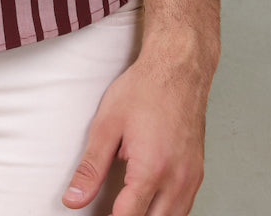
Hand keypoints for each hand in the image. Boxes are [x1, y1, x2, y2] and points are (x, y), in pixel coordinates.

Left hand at [62, 39, 211, 215]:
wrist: (178, 68)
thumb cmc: (144, 89)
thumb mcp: (107, 125)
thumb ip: (90, 168)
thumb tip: (73, 199)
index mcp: (151, 169)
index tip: (96, 214)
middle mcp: (177, 180)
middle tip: (110, 209)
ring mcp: (191, 179)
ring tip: (127, 204)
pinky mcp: (197, 174)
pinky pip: (183, 208)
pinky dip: (165, 212)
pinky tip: (149, 202)